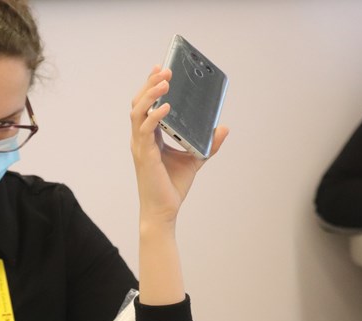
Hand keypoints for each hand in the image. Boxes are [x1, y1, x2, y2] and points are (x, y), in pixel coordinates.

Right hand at [130, 66, 228, 225]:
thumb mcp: (195, 159)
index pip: (146, 105)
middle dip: (150, 84)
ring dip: (150, 95)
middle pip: (139, 103)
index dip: (150, 86)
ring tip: (165, 83)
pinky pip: (146, 130)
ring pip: (138, 112)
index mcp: (149, 137)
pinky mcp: (144, 155)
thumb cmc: (172, 187)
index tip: (160, 69)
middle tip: (164, 69)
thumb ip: (207, 144)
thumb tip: (224, 128)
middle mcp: (141, 138)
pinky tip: (167, 107)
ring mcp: (140, 146)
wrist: (164, 211)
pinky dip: (155, 116)